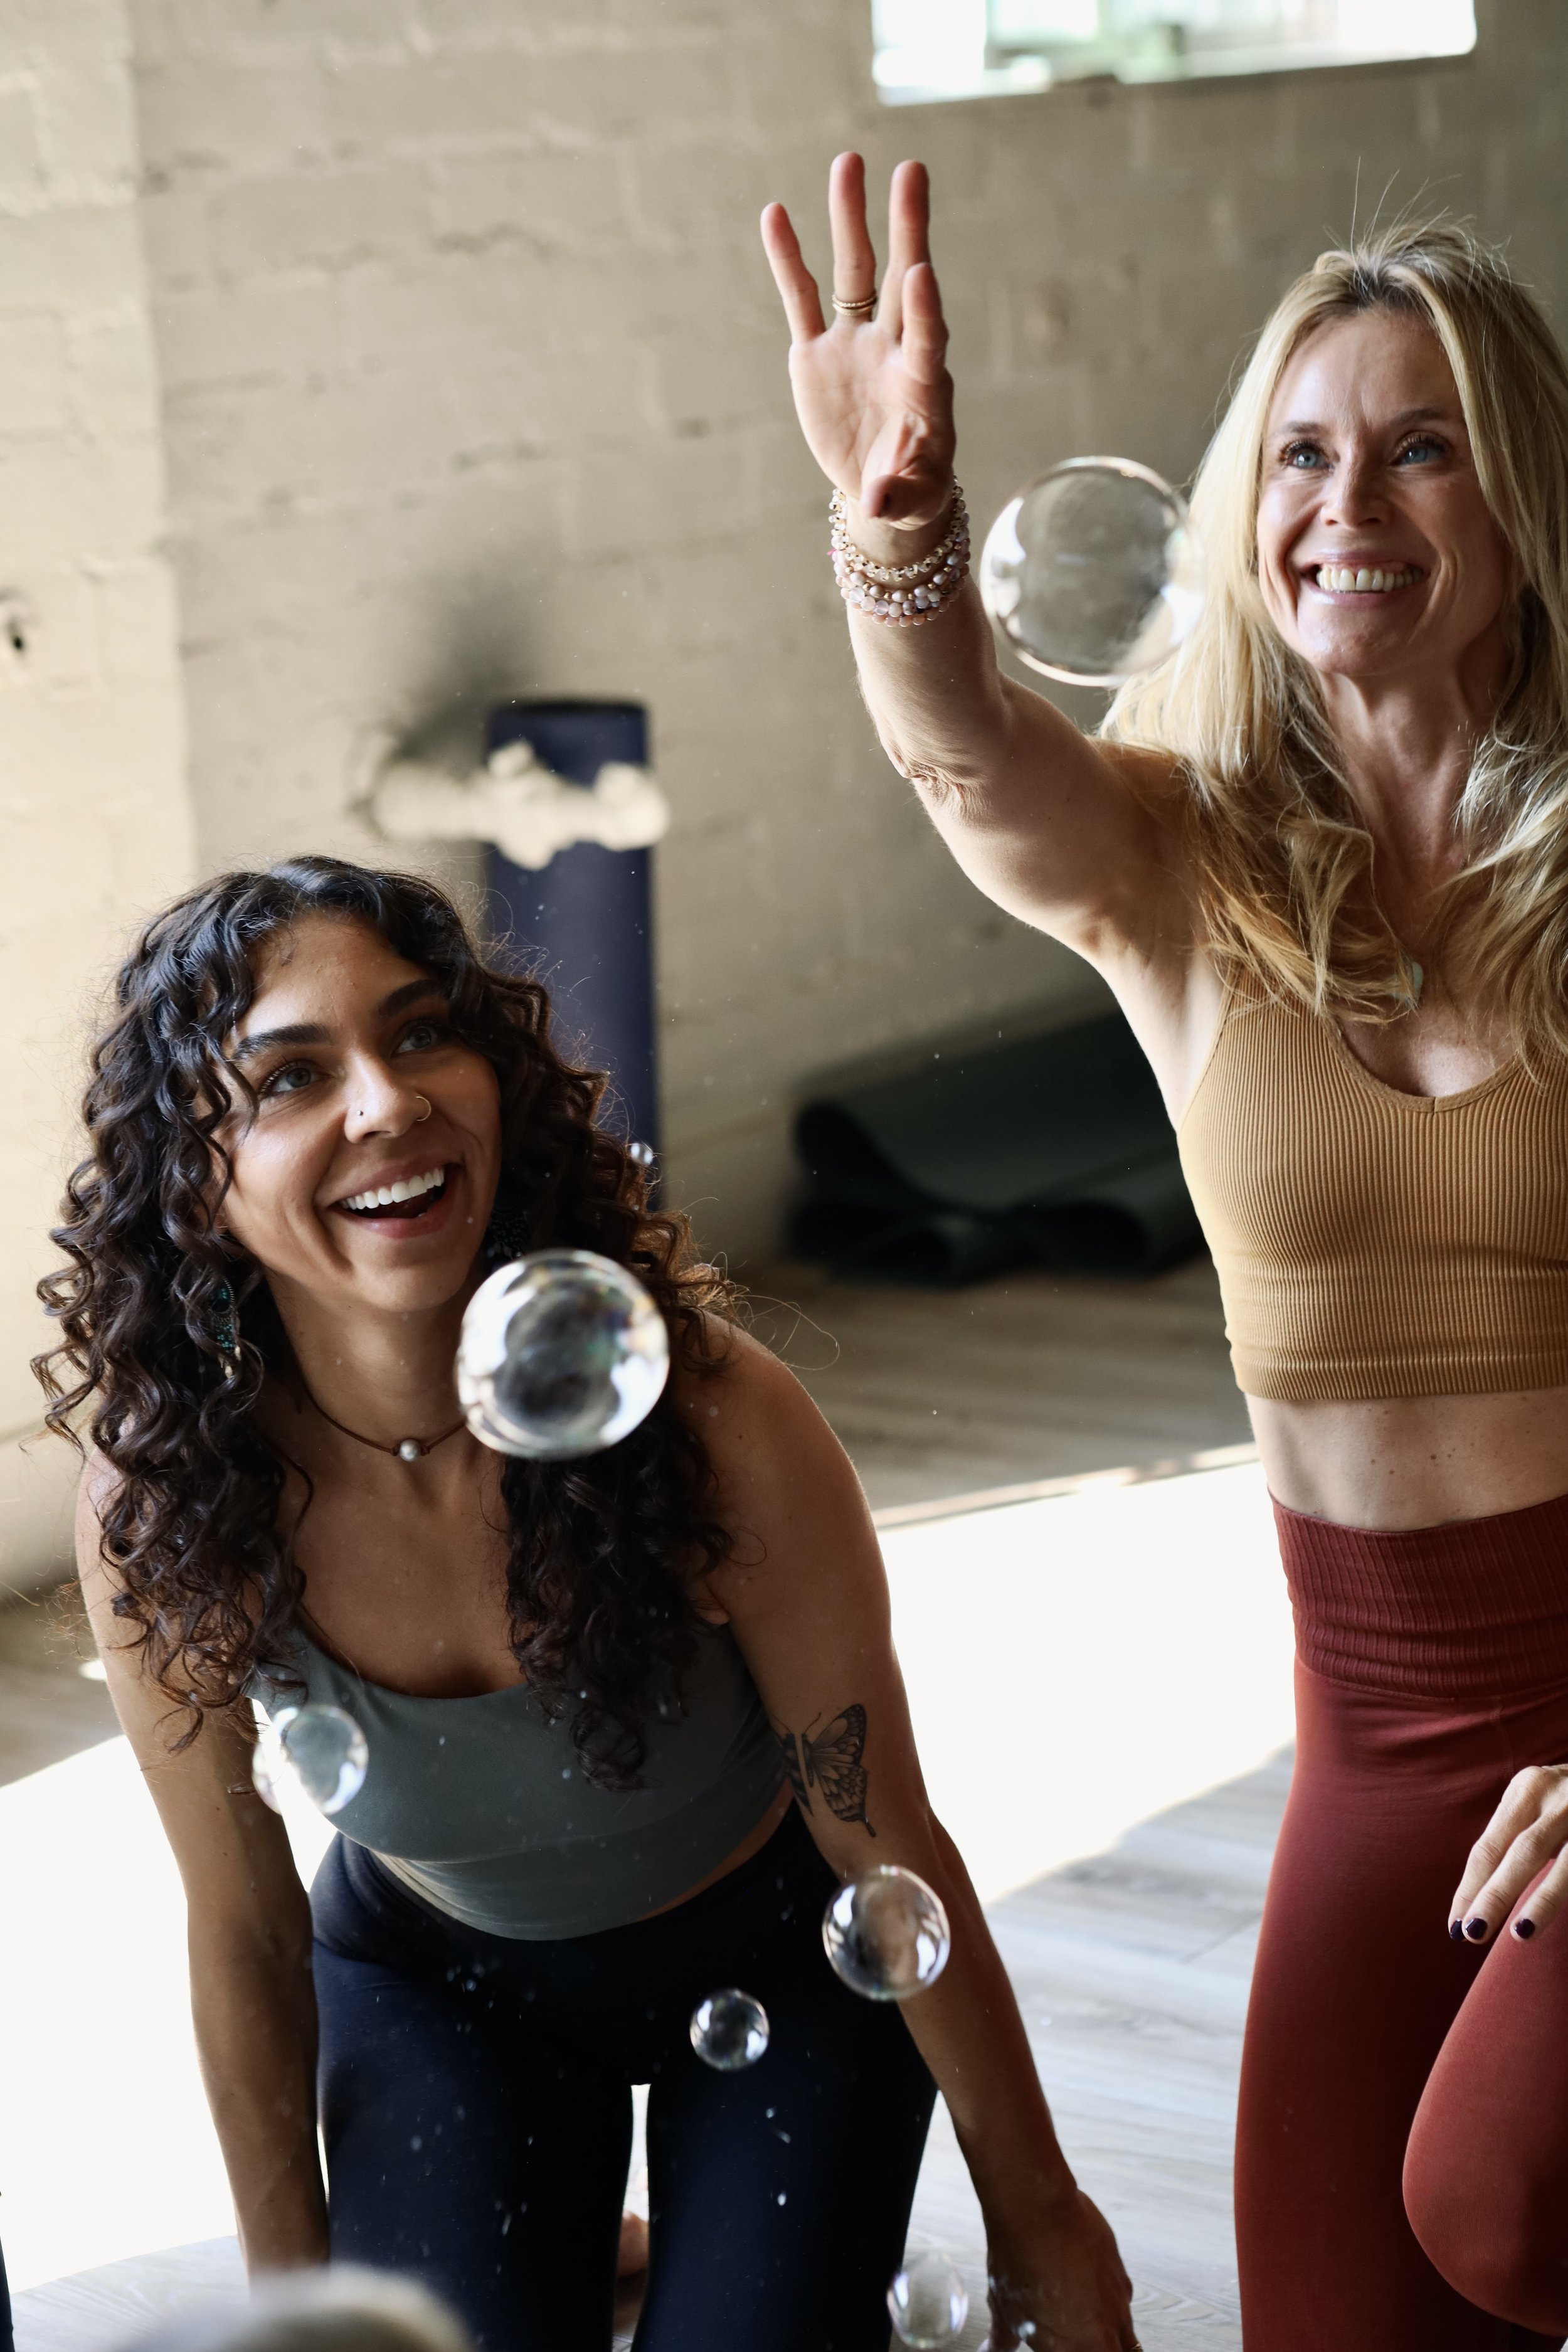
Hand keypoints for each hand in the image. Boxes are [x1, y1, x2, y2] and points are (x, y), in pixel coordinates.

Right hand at [760, 152, 954, 529]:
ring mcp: (854, 344)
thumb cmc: (911, 490)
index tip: (922, 269)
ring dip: (850, 219)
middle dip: (906, 227)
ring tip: (848, 161)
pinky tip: (775, 213)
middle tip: (912, 170)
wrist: (881, 486)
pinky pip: (801, 298)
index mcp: (923, 382)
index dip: (926, 306)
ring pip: (853, 273)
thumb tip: (874, 505)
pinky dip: (788, 259)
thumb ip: (897, 495)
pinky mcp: (816, 352)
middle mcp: (892, 348)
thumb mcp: (911, 500)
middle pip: (901, 279)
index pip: (928, 336)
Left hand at [986, 2189, 1137, 2349]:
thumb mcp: (1005, 2311)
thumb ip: (1004, 2340)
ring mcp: (1119, 2302)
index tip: (1063, 2344)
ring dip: (1109, 2331)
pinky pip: (1121, 2298)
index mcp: (1079, 2350)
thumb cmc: (1019, 2262)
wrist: (1038, 2210)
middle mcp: (1107, 2333)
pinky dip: (1107, 2300)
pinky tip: (1083, 2283)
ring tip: (1081, 2316)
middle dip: (1101, 2347)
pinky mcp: (1121, 2273)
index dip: (1073, 2350)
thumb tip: (991, 2347)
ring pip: (1125, 2331)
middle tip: (1081, 2338)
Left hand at [1449, 1763, 1567, 1943]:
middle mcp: (1560, 1798)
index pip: (1489, 1845)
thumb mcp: (1537, 1806)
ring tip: (1520, 1934)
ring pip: (1566, 1865)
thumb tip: (1475, 1899)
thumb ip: (1513, 1842)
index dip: (1470, 1887)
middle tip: (1472, 1933)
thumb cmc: (1566, 1803)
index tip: (1454, 1926)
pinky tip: (1554, 1920)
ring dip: (1543, 1901)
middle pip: (1522, 1852)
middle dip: (1495, 1894)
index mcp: (1528, 1789)